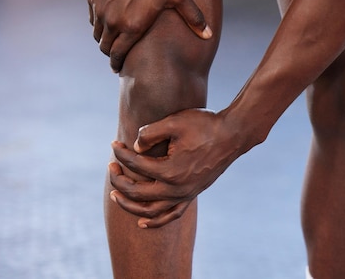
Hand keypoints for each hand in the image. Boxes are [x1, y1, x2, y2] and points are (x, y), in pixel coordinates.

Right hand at [87, 0, 211, 71]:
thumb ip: (193, 17)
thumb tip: (208, 35)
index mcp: (132, 26)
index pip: (118, 54)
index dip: (117, 63)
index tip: (118, 67)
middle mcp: (112, 22)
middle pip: (105, 47)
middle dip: (111, 53)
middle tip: (117, 54)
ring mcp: (99, 9)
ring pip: (97, 32)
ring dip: (104, 37)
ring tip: (114, 36)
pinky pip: (92, 16)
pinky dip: (98, 21)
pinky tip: (107, 16)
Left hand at [109, 108, 245, 227]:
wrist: (234, 134)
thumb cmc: (205, 125)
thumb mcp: (175, 122)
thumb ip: (149, 133)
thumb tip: (133, 148)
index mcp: (170, 170)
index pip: (135, 165)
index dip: (121, 154)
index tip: (113, 144)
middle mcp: (177, 188)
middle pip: (136, 193)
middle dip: (118, 179)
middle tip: (110, 165)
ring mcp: (186, 194)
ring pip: (150, 211)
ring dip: (129, 205)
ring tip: (115, 193)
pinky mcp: (193, 194)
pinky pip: (171, 215)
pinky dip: (155, 221)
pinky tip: (141, 221)